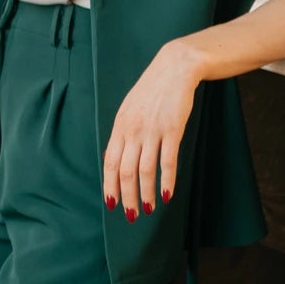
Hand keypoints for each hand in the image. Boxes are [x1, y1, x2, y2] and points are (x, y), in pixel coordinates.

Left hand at [102, 40, 203, 220]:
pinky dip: (167, 181)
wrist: (175, 68)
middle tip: (132, 215)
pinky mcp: (172, 129)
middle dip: (127, 197)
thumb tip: (113, 159)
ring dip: (146, 194)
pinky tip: (167, 195)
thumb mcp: (129, 109)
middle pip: (125, 171)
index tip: (112, 204)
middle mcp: (133, 130)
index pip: (109, 162)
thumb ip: (122, 134)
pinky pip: (167, 161)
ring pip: (145, 170)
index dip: (110, 186)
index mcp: (120, 126)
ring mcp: (152, 130)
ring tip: (148, 209)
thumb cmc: (152, 90)